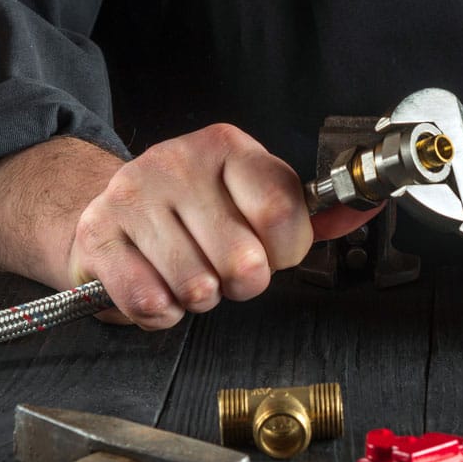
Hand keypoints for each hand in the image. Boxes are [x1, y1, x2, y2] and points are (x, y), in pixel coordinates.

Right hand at [0, 128, 373, 329]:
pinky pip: (151, 302)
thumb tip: (364, 210)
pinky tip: (159, 287)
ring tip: (188, 274)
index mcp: (226, 148)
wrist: (105, 210)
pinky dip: (162, 313)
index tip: (273, 252)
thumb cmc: (190, 211)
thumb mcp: (249, 197)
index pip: (282, 212)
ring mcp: (132, 196)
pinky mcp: (98, 236)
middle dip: (240, 282)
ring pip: (197, 287)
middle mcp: (176, 162)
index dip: (285, 251)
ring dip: (199, 299)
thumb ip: (305, 213)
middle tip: (223, 269)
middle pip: (242, 261)